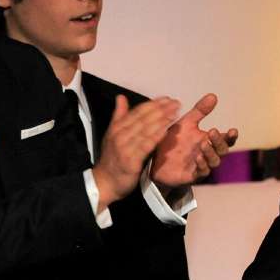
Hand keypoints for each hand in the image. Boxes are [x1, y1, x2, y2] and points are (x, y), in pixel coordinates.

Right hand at [93, 95, 179, 210]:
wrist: (104, 182)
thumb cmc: (112, 158)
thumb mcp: (112, 134)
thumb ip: (119, 115)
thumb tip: (121, 97)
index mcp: (117, 128)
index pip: (137, 112)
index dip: (153, 104)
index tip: (167, 98)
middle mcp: (120, 135)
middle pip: (143, 119)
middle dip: (160, 109)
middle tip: (175, 103)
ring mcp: (125, 147)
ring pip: (145, 130)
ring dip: (160, 120)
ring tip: (174, 113)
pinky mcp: (130, 160)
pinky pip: (144, 146)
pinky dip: (155, 137)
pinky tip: (165, 131)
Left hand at [150, 93, 238, 191]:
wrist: (156, 160)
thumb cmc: (174, 141)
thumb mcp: (186, 123)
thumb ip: (200, 111)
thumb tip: (213, 95)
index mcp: (209, 141)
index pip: (226, 139)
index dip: (231, 136)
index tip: (233, 130)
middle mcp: (208, 154)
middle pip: (222, 150)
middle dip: (219, 141)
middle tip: (212, 132)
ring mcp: (201, 165)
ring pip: (214, 162)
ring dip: (211, 153)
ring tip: (204, 144)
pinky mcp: (192, 176)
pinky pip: (202, 172)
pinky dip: (201, 165)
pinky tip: (197, 158)